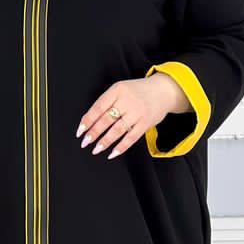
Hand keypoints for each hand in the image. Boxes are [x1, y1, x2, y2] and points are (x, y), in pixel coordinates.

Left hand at [75, 73, 190, 159]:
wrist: (164, 91)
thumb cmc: (138, 92)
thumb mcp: (121, 89)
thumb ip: (107, 102)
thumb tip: (89, 122)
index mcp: (118, 90)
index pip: (98, 107)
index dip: (88, 120)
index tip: (80, 131)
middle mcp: (127, 100)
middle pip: (106, 119)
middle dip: (94, 133)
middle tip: (85, 142)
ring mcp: (137, 112)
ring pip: (117, 130)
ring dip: (105, 141)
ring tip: (96, 149)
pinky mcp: (146, 122)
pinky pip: (131, 137)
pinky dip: (121, 147)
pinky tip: (112, 153)